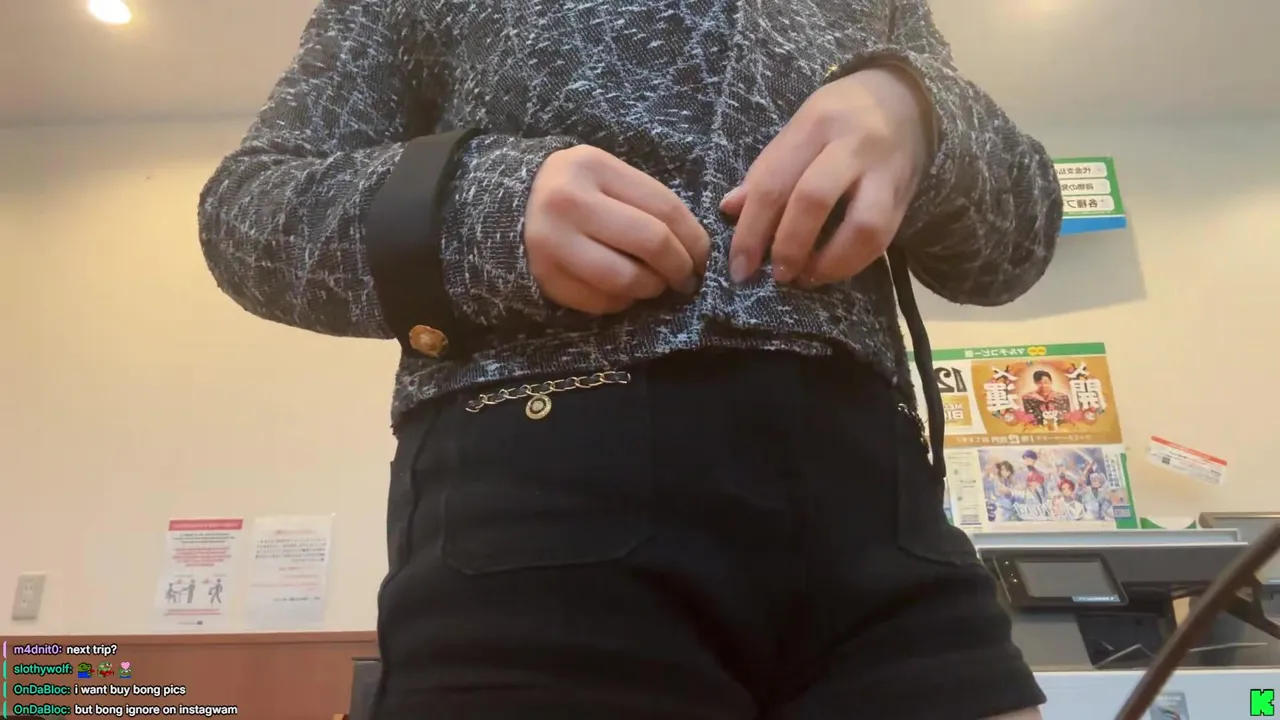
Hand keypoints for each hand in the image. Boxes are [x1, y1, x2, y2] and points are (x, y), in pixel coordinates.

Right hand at [525, 145, 710, 314]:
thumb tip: (696, 249)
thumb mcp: (605, 178)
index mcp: (592, 167)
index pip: (665, 208)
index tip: (702, 257)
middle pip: (651, 243)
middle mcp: (568, 202)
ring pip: (626, 279)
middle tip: (686, 279)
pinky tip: (623, 291)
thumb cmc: (574, 192)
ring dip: (652, 288)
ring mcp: (552, 242)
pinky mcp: (544, 277)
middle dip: (680, 267)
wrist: (509, 207)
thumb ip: (646, 202)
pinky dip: (622, 302)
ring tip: (654, 284)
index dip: (695, 239)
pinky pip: (600, 302)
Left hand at [721, 67, 931, 287]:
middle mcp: (851, 145)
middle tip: (776, 275)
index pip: (774, 181)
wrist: (905, 99)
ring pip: (861, 224)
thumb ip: (768, 169)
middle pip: (813, 199)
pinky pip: (883, 237)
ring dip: (829, 261)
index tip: (739, 268)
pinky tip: (832, 270)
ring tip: (806, 277)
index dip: (751, 231)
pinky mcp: (904, 196)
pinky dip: (854, 262)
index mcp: (813, 125)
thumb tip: (729, 209)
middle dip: (788, 245)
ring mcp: (884, 171)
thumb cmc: (839, 118)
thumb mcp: (799, 129)